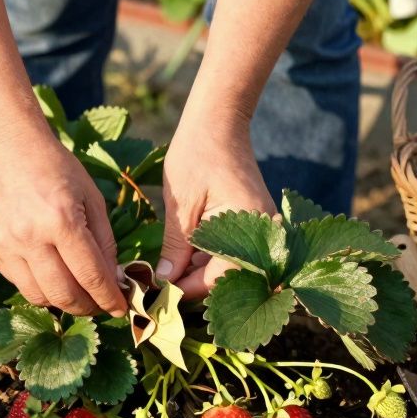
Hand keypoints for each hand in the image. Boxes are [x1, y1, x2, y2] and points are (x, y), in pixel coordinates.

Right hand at [0, 133, 127, 316]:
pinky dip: (40, 287)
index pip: (90, 276)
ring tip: (78, 294)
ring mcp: (5, 245)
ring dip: (63, 302)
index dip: (109, 299)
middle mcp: (29, 237)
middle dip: (88, 308)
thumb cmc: (56, 169)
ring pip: (38, 296)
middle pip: (63, 295)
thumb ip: (104, 242)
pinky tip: (52, 275)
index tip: (120, 309)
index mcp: (61, 220)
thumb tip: (114, 280)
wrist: (6, 149)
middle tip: (100, 305)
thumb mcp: (91, 198)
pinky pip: (19, 283)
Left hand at [158, 116, 274, 298]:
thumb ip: (174, 248)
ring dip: (196, 271)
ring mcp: (260, 230)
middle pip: (223, 279)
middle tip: (154, 285)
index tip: (153, 296)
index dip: (181, 291)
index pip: (214, 281)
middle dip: (188, 283)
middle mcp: (263, 237)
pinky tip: (181, 253)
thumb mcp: (180, 206)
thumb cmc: (197, 155)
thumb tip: (163, 283)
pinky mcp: (253, 224)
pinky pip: (229, 251)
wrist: (219, 122)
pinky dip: (206, 256)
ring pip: (225, 267)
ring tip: (163, 270)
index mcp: (249, 232)